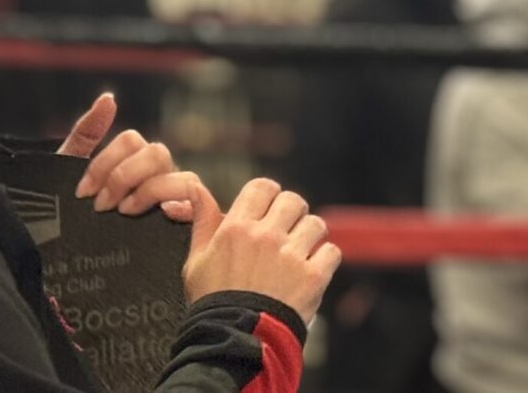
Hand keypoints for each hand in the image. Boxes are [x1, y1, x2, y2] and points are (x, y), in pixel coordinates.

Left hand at [59, 94, 198, 222]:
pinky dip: (186, 207)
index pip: (131, 141)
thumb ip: (86, 134)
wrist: (64, 256)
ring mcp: (173, 199)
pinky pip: (199, 207)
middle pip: (156, 153)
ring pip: (182, 176)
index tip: (83, 192)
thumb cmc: (70, 216)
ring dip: (151, 190)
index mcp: (133, 161)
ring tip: (125, 212)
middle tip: (103, 205)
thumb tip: (108, 97)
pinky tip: (166, 213)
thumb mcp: (68, 174)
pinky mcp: (182, 226)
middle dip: (126, 176)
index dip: (105, 163)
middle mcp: (157, 176)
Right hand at [183, 178, 340, 323]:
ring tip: (300, 252)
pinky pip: (331, 252)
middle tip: (287, 230)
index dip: (269, 195)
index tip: (268, 208)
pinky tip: (311, 270)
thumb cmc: (212, 302)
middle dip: (292, 213)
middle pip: (293, 200)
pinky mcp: (313, 276)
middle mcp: (266, 236)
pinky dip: (325, 260)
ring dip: (310, 236)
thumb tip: (195, 188)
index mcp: (237, 228)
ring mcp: (291, 256)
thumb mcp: (196, 260)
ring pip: (316, 224)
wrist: (232, 340)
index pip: (262, 187)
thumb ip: (202, 220)